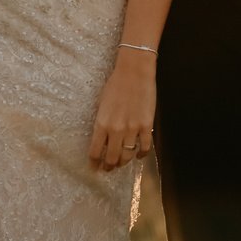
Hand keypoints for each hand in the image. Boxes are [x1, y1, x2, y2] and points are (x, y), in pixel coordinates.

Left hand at [88, 56, 155, 171]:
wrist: (134, 72)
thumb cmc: (115, 84)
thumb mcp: (102, 104)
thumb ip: (102, 123)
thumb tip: (102, 140)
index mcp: (102, 123)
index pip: (95, 151)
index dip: (94, 163)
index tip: (94, 168)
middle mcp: (116, 130)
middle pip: (111, 158)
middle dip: (108, 166)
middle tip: (108, 168)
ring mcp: (132, 129)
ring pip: (127, 156)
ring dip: (123, 162)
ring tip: (121, 163)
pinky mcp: (146, 126)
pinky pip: (144, 147)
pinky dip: (141, 154)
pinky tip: (138, 155)